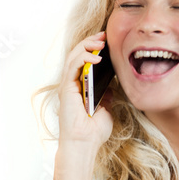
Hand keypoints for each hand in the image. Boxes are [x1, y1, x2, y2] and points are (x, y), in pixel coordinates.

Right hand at [57, 31, 114, 149]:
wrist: (85, 143)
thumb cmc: (94, 131)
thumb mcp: (106, 109)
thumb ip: (107, 97)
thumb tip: (111, 87)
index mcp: (80, 87)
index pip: (84, 61)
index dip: (94, 48)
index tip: (107, 41)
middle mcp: (72, 84)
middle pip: (78, 54)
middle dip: (91, 42)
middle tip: (104, 35)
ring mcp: (68, 85)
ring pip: (73, 56)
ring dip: (87, 45)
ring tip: (101, 41)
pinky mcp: (66, 88)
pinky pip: (73, 66)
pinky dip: (83, 58)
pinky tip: (96, 57)